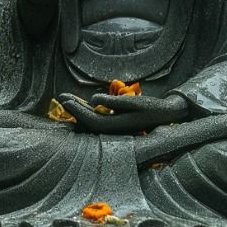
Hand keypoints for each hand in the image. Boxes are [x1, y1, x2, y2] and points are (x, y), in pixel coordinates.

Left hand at [58, 91, 189, 133]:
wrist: (165, 114)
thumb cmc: (151, 107)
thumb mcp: (133, 103)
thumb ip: (112, 102)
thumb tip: (93, 100)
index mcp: (114, 127)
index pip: (89, 119)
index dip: (75, 109)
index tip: (64, 99)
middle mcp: (112, 130)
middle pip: (87, 120)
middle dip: (74, 108)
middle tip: (61, 96)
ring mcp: (114, 127)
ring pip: (91, 118)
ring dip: (80, 108)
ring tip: (67, 98)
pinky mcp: (116, 122)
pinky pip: (98, 117)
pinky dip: (89, 109)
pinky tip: (83, 102)